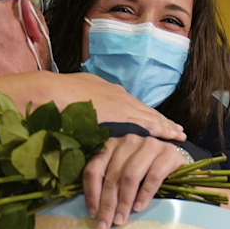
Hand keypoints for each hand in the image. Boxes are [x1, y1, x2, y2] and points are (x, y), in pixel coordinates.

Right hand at [0, 72, 185, 141]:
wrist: (50, 94)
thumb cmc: (56, 96)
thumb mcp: (75, 95)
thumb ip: (87, 104)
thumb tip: (89, 112)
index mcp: (109, 93)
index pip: (133, 107)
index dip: (146, 115)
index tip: (156, 121)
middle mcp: (120, 97)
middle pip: (146, 111)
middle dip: (161, 121)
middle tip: (177, 129)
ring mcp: (123, 106)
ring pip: (151, 117)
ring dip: (165, 126)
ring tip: (179, 134)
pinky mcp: (123, 117)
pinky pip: (148, 125)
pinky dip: (161, 130)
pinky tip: (171, 136)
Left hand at [83, 134, 189, 228]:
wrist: (180, 165)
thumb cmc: (147, 172)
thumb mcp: (124, 174)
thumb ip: (110, 184)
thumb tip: (95, 212)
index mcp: (112, 145)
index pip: (94, 169)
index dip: (91, 193)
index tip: (93, 214)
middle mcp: (128, 141)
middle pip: (112, 176)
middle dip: (107, 204)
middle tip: (105, 225)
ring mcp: (149, 145)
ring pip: (130, 176)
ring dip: (124, 201)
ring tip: (121, 220)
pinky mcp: (168, 154)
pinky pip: (153, 176)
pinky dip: (144, 194)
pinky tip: (139, 208)